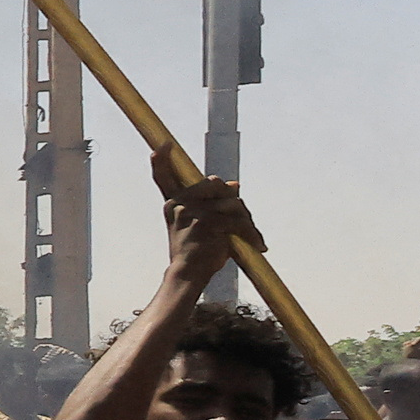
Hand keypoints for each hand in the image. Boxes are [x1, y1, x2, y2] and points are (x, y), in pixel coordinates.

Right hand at [150, 158, 253, 289]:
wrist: (189, 274)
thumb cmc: (195, 251)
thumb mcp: (197, 224)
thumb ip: (212, 202)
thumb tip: (235, 184)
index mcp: (172, 203)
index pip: (163, 177)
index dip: (162, 161)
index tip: (164, 145)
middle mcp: (179, 204)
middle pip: (216, 184)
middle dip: (234, 200)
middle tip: (243, 219)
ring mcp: (193, 212)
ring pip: (233, 203)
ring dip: (246, 220)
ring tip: (250, 236)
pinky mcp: (209, 223)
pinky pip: (239, 221)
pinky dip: (252, 234)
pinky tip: (257, 245)